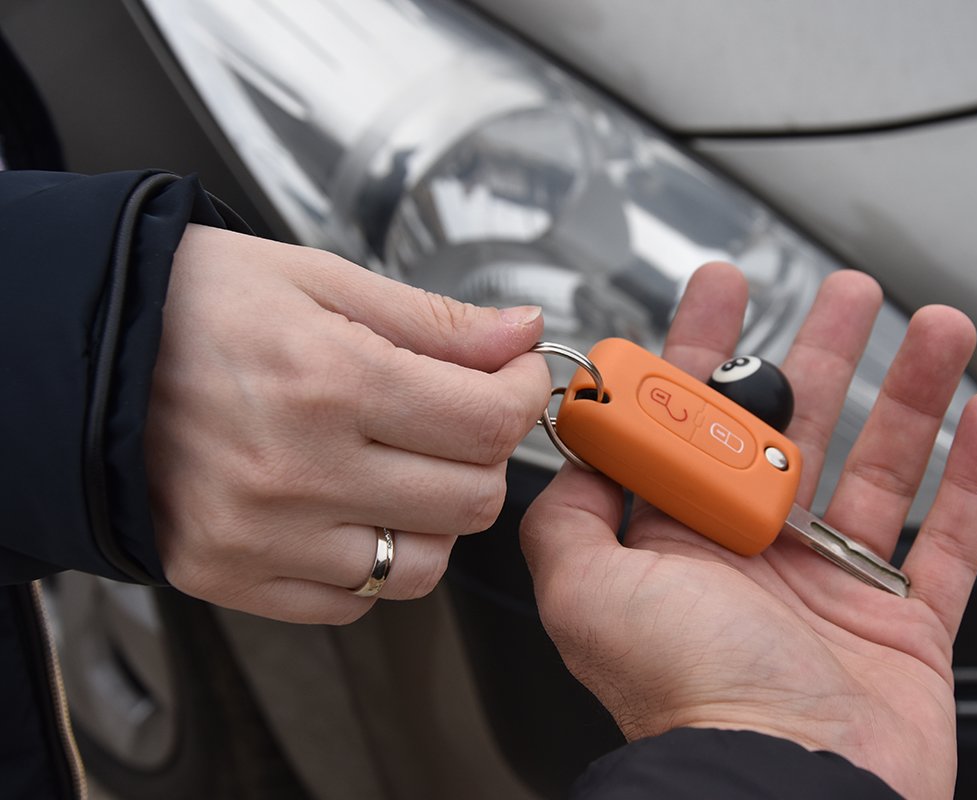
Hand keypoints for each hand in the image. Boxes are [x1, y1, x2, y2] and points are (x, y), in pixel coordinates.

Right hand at [145, 225, 549, 622]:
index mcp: (327, 381)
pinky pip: (354, 602)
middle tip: (462, 415)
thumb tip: (520, 337)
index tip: (514, 378)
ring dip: (437, 517)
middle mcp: (295, 471)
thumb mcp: (320, 280)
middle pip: (471, 499)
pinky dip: (373, 561)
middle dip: (487, 453)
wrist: (82, 353)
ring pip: (422, 565)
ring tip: (404, 466)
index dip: (522, 396)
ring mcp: (260, 537)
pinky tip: (352, 507)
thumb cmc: (194, 305)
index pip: (486, 423)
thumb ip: (434, 321)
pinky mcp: (230, 578)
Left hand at [521, 262, 976, 798]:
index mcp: (686, 545)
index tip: (724, 288)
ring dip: (913, 392)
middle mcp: (760, 562)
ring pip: (884, 467)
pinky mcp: (908, 627)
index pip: (698, 424)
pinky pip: (951, 539)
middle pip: (800, 428)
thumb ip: (567, 517)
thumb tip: (568, 454)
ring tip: (936, 327)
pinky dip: (974, 478)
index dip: (709, 349)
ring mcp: (838, 592)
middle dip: (823, 351)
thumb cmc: (688, 698)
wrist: (786, 786)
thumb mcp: (589, 594)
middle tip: (846, 291)